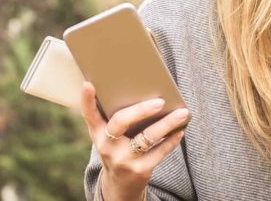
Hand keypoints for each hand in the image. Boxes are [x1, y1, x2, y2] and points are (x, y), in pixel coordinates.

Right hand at [81, 82, 187, 200]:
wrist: (120, 185)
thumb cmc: (118, 150)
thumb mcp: (109, 137)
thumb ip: (117, 119)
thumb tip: (147, 94)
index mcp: (97, 133)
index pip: (89, 114)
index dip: (87, 100)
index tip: (88, 84)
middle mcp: (107, 145)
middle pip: (121, 121)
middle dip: (141, 110)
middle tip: (160, 101)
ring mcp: (122, 159)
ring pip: (146, 137)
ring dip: (167, 124)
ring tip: (183, 113)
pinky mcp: (139, 170)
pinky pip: (159, 152)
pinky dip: (171, 140)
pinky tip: (180, 131)